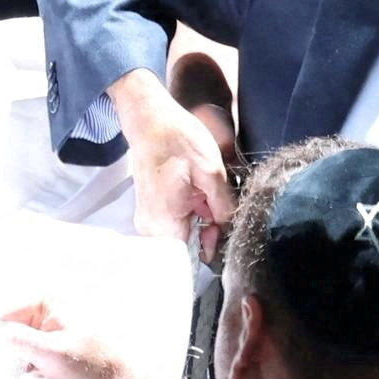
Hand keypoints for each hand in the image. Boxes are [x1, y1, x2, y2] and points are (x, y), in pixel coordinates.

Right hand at [2, 296, 160, 378]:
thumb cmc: (90, 368)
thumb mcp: (47, 354)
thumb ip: (14, 340)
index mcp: (50, 302)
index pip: (5, 316)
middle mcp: (54, 308)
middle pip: (14, 328)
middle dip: (10, 351)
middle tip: (8, 371)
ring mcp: (61, 325)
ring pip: (26, 341)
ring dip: (23, 360)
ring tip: (32, 374)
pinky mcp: (66, 342)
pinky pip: (39, 349)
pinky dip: (36, 363)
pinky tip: (42, 375)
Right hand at [106, 69, 229, 248]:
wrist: (150, 119)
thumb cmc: (177, 139)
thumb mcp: (211, 170)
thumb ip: (223, 205)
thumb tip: (230, 227)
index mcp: (164, 222)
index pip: (189, 259)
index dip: (211, 249)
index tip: (222, 228)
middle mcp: (151, 227)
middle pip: (186, 249)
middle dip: (208, 232)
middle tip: (217, 206)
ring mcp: (149, 220)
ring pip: (182, 236)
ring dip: (200, 221)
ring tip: (205, 195)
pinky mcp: (151, 211)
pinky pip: (175, 224)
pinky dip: (190, 214)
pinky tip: (197, 194)